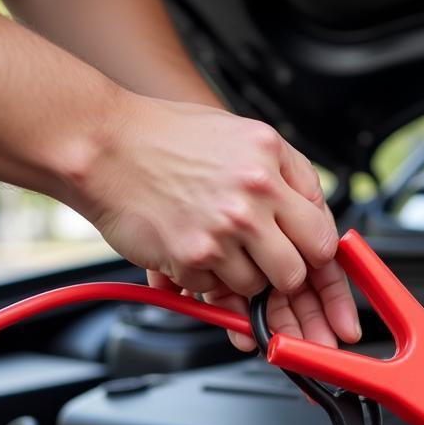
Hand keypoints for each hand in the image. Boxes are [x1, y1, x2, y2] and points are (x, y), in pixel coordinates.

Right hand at [70, 92, 359, 349]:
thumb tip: (318, 214)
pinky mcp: (191, 257)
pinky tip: (190, 246)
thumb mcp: (244, 135)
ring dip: (242, 278)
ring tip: (218, 246)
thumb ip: (289, 173)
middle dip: (284, 276)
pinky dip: (206, 278)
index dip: (317, 255)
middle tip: (265, 262)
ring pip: (256, 287)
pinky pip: (215, 289)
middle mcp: (251, 199)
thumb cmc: (167, 137)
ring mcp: (221, 232)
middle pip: (296, 272)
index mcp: (269, 165)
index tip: (309, 260)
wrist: (101, 143)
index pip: (323, 234)